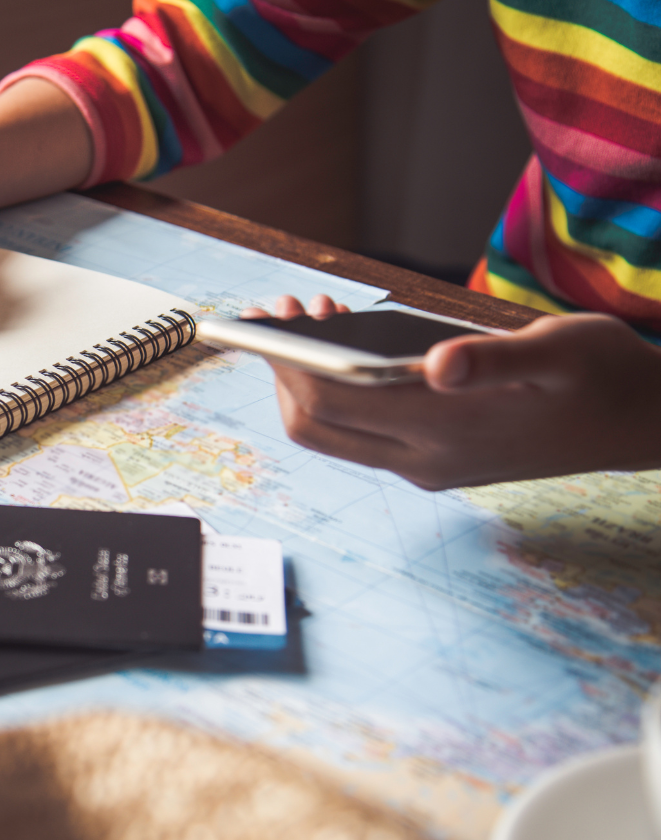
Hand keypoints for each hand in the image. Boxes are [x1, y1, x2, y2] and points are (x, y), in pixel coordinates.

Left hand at [244, 297, 660, 488]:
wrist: (643, 423)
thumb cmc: (604, 376)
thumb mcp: (562, 350)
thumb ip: (497, 357)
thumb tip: (437, 363)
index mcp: (446, 431)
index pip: (331, 402)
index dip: (290, 360)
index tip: (276, 316)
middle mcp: (424, 460)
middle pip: (314, 425)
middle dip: (285, 370)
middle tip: (285, 311)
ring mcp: (426, 466)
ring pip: (334, 431)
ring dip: (310, 378)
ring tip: (316, 317)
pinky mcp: (434, 460)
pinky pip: (363, 431)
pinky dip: (342, 389)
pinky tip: (352, 343)